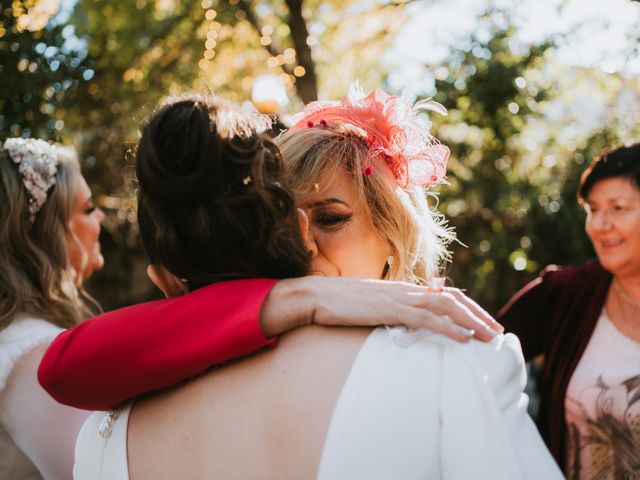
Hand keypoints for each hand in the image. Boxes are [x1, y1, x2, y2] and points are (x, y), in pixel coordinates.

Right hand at [260, 276, 502, 342]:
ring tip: (491, 337)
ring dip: (472, 321)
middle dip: (478, 314)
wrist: (314, 296)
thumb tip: (396, 324)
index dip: (465, 306)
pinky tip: (465, 338)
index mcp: (400, 289)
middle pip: (452, 298)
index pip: (441, 294)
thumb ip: (384, 312)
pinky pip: (426, 319)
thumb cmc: (335, 304)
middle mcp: (404, 290)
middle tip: (498, 331)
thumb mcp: (366, 307)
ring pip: (446, 306)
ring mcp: (398, 298)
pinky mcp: (389, 309)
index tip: (481, 321)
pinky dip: (449, 328)